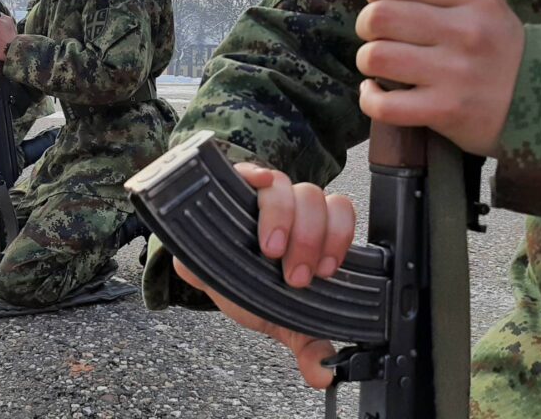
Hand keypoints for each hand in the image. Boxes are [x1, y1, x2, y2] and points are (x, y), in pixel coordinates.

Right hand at [173, 163, 356, 389]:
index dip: (338, 238)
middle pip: (315, 199)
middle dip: (309, 238)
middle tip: (293, 273)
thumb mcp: (275, 315)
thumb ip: (305, 342)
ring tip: (269, 248)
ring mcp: (263, 194)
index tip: (325, 271)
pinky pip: (249, 168)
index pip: (340, 214)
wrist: (200, 267)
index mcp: (311, 233)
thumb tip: (323, 372)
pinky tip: (256, 185)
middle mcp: (292, 208)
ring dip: (282, 216)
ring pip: (286, 186)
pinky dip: (256, 174)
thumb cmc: (243, 285)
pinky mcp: (232, 184)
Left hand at [355, 0, 524, 156]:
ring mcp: (456, 73)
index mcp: (476, 0)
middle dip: (367, 26)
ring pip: (376, 57)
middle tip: (377, 36)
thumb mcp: (487, 10)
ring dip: (368, 61)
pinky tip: (376, 92)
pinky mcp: (446, 111)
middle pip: (381, 16)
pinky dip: (369, 98)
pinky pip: (383, 105)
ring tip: (380, 66)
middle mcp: (467, 33)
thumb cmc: (500, 54)